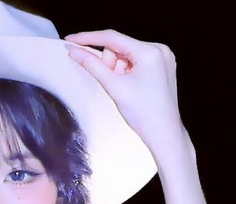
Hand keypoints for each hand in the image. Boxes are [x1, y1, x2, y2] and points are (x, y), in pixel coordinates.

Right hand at [65, 29, 186, 156]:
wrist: (164, 134)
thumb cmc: (144, 115)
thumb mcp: (114, 88)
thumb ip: (92, 66)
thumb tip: (75, 52)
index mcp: (150, 52)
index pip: (112, 37)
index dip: (89, 38)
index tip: (71, 40)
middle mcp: (160, 49)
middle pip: (120, 46)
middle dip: (110, 63)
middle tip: (113, 83)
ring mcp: (163, 57)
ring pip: (127, 54)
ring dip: (119, 69)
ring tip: (125, 88)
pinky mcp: (162, 65)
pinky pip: (136, 60)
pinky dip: (128, 72)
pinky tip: (132, 87)